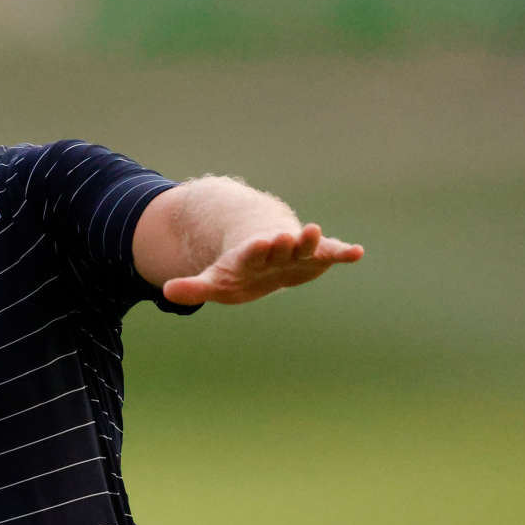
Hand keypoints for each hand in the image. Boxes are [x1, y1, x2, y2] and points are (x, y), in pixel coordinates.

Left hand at [162, 222, 362, 305]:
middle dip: (283, 243)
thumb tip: (166, 292)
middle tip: (287, 236)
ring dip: (311, 241)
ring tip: (316, 231)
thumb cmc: (238, 270)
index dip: (257, 250)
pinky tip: (357, 253)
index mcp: (250, 255)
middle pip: (280, 246)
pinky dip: (343, 252)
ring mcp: (296, 252)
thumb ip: (194, 287)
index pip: (252, 252)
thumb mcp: (216, 281)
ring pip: (305, 246)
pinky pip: (331, 253)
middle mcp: (275, 249)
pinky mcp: (315, 258)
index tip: (261, 243)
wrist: (263, 253)